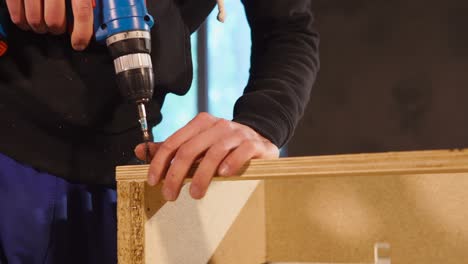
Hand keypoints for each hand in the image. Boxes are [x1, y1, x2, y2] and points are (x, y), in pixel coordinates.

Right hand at [5, 0, 93, 49]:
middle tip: (57, 26)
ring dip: (40, 27)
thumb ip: (86, 1)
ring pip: (36, 21)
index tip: (79, 44)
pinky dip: (23, 22)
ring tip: (42, 21)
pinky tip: (27, 19)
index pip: (82, 10)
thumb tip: (90, 23)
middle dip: (57, 29)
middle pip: (54, 21)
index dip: (82, 32)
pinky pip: (17, 15)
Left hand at [134, 112, 279, 200]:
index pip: (173, 142)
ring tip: (194, 194)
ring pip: (214, 153)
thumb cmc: (224, 144)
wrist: (259, 138)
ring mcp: (237, 133)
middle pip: (190, 149)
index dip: (160, 162)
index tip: (153, 181)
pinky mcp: (253, 144)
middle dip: (176, 175)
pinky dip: (231, 163)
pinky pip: (241, 152)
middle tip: (170, 195)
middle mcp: (217, 125)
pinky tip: (224, 175)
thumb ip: (171, 148)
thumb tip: (139, 150)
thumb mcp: (198, 143)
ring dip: (201, 176)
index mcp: (200, 123)